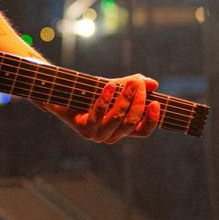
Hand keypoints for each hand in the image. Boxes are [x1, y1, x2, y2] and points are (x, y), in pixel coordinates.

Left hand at [40, 74, 160, 143]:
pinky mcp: (84, 128)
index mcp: (122, 130)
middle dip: (138, 102)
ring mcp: (97, 134)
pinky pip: (98, 114)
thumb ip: (134, 86)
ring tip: (129, 83)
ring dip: (125, 99)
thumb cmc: (92, 92)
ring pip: (117, 118)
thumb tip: (153, 83)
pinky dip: (105, 99)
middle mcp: (111, 136)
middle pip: (131, 122)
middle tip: (138, 84)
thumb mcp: (116, 87)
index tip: (156, 102)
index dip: (152, 120)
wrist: (62, 92)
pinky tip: (109, 85)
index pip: (143, 131)